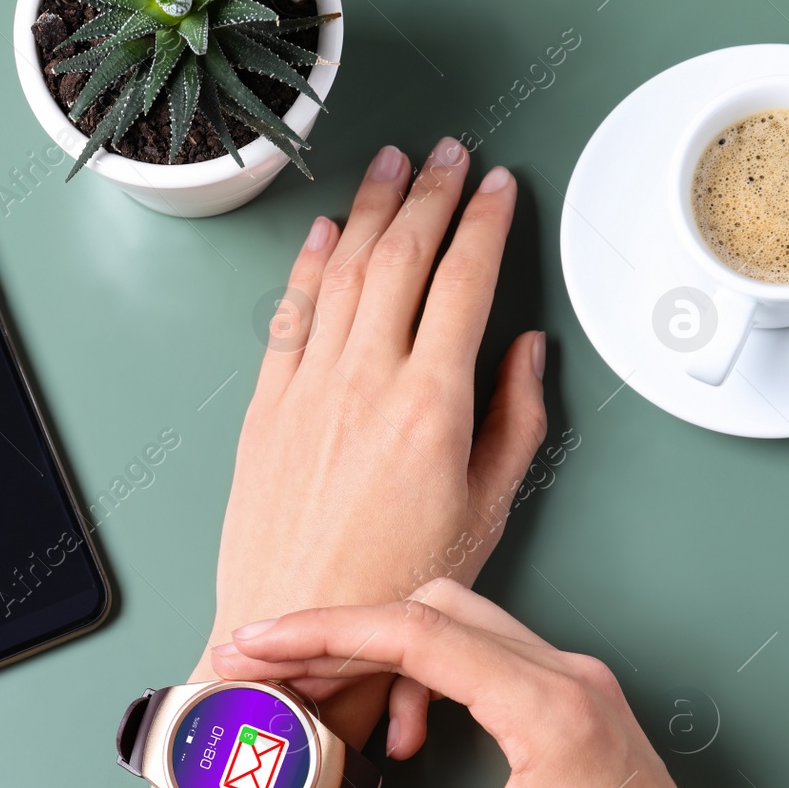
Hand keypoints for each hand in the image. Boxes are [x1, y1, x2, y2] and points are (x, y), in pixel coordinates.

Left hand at [201, 138, 546, 749]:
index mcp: (430, 405)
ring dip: (370, 211)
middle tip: (448, 156)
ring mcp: (306, 389)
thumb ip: (514, 421)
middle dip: (430, 194)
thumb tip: (523, 352)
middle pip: (402, 259)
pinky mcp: (265, 408)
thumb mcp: (484, 511)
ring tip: (390, 168)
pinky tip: (324, 236)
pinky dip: (309, 268)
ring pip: (343, 273)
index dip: (485, 222)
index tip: (499, 186)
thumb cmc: (392, 588)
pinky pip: (289, 317)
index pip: (464, 281)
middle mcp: (364, 382)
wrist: (293, 631)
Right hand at [212, 580, 788, 787]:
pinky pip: (482, 651)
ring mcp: (575, 681)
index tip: (261, 644)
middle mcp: (567, 677)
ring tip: (328, 704)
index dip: (324, 633)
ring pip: (455, 621)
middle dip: (340, 634)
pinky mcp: (574, 699)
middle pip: (430, 609)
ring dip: (382, 652)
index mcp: (549, 712)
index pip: (416, 635)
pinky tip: (404, 734)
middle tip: (270, 667)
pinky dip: (424, 674)